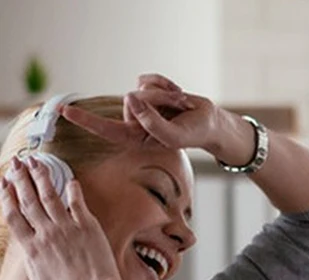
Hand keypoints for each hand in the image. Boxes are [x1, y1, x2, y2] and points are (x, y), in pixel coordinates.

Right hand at [0, 157, 121, 279]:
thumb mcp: (38, 279)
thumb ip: (30, 259)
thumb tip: (27, 247)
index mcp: (31, 247)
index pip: (12, 215)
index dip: (5, 195)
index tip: (3, 182)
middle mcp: (46, 234)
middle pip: (27, 199)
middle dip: (19, 177)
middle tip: (16, 162)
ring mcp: (66, 228)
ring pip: (49, 195)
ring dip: (40, 175)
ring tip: (35, 161)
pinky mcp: (87, 227)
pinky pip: (77, 202)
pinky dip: (72, 189)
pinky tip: (69, 179)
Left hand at [60, 73, 239, 159]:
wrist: (209, 122)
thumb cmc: (193, 134)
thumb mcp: (174, 136)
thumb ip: (152, 123)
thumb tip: (130, 97)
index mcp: (138, 139)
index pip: (108, 130)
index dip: (87, 121)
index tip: (66, 111)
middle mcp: (136, 122)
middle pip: (133, 103)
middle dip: (158, 103)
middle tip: (178, 112)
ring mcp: (141, 106)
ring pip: (142, 89)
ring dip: (165, 95)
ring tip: (180, 106)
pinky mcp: (148, 90)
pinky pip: (149, 78)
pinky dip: (166, 83)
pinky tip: (178, 95)